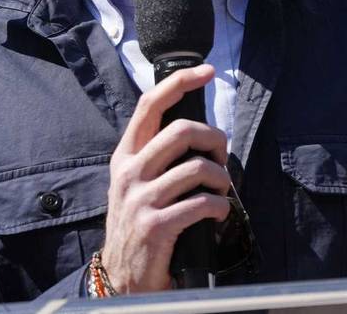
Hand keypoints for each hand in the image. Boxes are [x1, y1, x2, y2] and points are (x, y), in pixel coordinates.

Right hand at [101, 64, 231, 291]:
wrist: (124, 276)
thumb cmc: (139, 222)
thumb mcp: (136, 183)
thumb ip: (158, 156)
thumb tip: (200, 132)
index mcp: (126, 156)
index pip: (149, 106)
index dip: (180, 82)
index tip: (207, 70)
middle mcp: (129, 173)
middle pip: (181, 131)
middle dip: (215, 139)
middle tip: (222, 157)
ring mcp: (140, 199)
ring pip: (197, 168)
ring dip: (222, 178)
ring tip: (222, 190)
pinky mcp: (155, 225)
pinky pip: (201, 203)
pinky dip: (219, 207)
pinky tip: (218, 213)